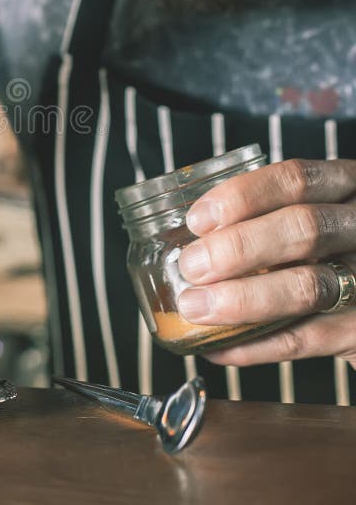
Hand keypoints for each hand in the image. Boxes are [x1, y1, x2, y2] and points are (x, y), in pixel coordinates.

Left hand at [176, 158, 355, 367]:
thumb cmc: (328, 251)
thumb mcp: (310, 215)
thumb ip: (262, 217)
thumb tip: (185, 235)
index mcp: (344, 188)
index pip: (296, 180)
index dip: (242, 197)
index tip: (199, 219)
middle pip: (303, 228)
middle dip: (238, 248)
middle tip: (191, 266)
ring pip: (308, 287)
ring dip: (242, 299)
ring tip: (196, 307)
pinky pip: (309, 339)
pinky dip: (257, 344)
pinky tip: (219, 345)